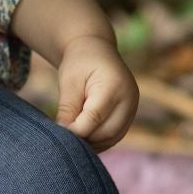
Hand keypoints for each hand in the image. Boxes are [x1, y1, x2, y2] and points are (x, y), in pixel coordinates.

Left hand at [54, 35, 138, 150]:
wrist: (96, 50)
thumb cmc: (80, 63)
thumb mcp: (69, 82)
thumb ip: (67, 108)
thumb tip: (63, 135)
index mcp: (113, 86)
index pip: (94, 119)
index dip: (75, 131)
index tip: (59, 134)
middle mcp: (129, 99)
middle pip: (106, 132)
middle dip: (84, 139)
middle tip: (64, 139)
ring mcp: (132, 108)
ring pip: (112, 138)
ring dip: (91, 143)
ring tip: (72, 138)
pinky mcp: (129, 115)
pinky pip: (115, 135)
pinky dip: (99, 141)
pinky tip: (83, 138)